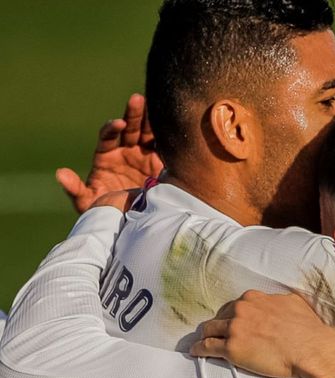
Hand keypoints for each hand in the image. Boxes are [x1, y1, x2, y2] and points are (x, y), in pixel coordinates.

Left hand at [57, 93, 163, 212]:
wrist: (133, 221)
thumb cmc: (106, 211)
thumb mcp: (88, 203)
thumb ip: (75, 188)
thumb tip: (60, 174)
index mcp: (106, 155)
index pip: (108, 136)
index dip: (113, 128)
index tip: (120, 124)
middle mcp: (125, 151)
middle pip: (129, 127)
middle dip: (133, 114)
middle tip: (137, 100)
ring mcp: (144, 154)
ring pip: (148, 132)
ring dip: (151, 118)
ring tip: (158, 103)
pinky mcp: (161, 162)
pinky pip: (164, 145)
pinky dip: (168, 135)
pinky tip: (174, 123)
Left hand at [190, 290, 334, 377]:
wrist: (310, 349)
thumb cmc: (307, 328)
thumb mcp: (293, 303)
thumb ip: (277, 300)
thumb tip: (276, 300)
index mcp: (254, 298)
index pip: (234, 305)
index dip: (232, 315)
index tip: (232, 322)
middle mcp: (241, 310)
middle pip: (219, 316)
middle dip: (218, 324)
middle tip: (217, 333)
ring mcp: (235, 329)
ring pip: (209, 330)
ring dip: (206, 335)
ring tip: (201, 342)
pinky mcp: (232, 349)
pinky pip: (207, 347)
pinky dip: (199, 349)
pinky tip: (195, 351)